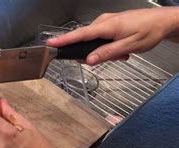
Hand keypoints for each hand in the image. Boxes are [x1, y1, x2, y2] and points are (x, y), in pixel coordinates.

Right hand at [47, 7, 178, 64]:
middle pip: (86, 40)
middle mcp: (104, 22)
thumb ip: (107, 53)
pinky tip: (122, 49)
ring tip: (123, 53)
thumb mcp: (129, 46)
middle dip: (95, 53)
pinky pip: (102, 38)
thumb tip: (89, 60)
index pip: (80, 34)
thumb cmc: (150, 31)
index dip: (64, 40)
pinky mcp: (110, 24)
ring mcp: (107, 22)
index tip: (50, 44)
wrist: (164, 21)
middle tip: (114, 57)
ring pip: (95, 41)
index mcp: (107, 26)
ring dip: (105, 51)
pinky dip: (109, 46)